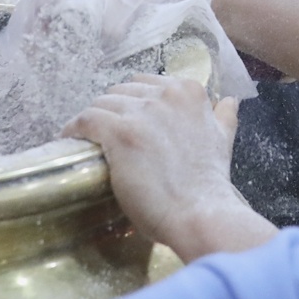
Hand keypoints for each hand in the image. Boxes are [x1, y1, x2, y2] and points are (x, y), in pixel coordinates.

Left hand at [62, 76, 268, 260]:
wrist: (200, 213)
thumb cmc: (209, 185)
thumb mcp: (223, 142)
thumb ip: (223, 118)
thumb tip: (230, 101)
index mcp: (189, 93)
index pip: (146, 85)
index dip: (132, 104)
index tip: (126, 122)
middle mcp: (165, 95)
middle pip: (121, 92)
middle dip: (112, 111)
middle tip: (105, 136)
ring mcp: (142, 112)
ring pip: (102, 103)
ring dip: (92, 122)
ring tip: (85, 140)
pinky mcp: (120, 132)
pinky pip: (86, 120)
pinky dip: (74, 129)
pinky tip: (69, 140)